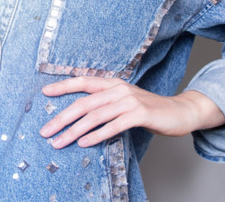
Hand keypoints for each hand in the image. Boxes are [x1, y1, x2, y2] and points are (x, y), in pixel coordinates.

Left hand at [39, 76, 224, 148]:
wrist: (180, 111)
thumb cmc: (149, 109)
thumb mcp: (124, 101)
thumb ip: (105, 104)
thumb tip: (81, 116)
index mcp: (112, 83)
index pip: (83, 81)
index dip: (63, 86)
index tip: (44, 93)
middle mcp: (118, 89)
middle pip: (84, 103)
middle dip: (62, 118)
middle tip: (46, 131)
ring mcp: (129, 101)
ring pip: (95, 116)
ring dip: (74, 130)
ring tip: (60, 142)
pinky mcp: (139, 114)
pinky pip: (113, 125)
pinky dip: (97, 135)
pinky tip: (85, 142)